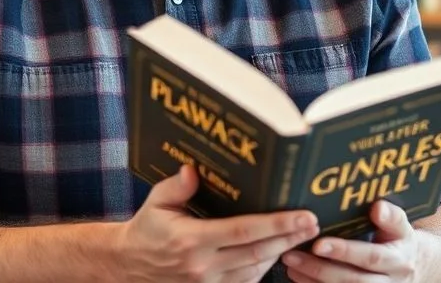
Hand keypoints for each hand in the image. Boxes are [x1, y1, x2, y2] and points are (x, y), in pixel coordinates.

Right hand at [114, 164, 319, 281]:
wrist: (127, 266)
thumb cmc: (145, 229)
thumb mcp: (156, 202)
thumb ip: (176, 186)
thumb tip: (193, 169)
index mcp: (191, 240)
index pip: (244, 232)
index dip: (278, 224)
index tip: (304, 216)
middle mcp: (202, 266)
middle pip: (258, 253)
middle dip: (289, 238)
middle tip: (313, 224)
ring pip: (254, 271)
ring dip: (279, 254)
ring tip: (299, 236)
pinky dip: (262, 269)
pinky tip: (274, 253)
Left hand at [281, 200, 425, 282]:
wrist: (412, 267)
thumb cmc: (398, 241)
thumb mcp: (401, 226)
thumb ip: (391, 216)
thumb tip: (378, 207)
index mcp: (398, 259)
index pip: (371, 257)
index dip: (345, 251)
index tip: (319, 243)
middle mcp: (389, 281)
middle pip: (352, 280)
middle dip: (320, 268)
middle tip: (292, 255)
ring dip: (313, 279)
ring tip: (291, 264)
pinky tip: (298, 276)